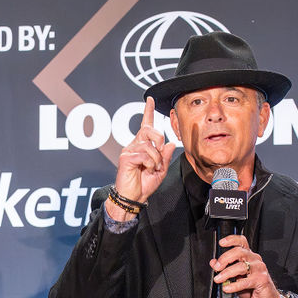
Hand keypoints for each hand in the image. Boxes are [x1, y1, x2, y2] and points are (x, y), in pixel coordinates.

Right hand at [109, 97, 175, 217]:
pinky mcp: (126, 157)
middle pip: (149, 130)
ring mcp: (128, 150)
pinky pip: (144, 154)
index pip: (146, 125)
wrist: (133, 197)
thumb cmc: (144, 184)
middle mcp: (134, 145)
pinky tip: (146, 170)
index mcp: (142, 146)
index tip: (150, 99)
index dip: (148, 111)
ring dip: (156, 159)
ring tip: (153, 168)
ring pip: (149, 145)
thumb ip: (165, 157)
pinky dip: (150, 163)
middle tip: (160, 153)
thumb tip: (171, 143)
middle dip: (159, 139)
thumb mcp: (160, 170)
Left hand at [212, 234, 283, 297]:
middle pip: (239, 252)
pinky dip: (234, 285)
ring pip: (241, 266)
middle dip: (225, 258)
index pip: (241, 242)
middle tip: (217, 267)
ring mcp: (259, 268)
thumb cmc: (252, 286)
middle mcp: (254, 259)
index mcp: (248, 256)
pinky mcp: (261, 279)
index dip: (231, 240)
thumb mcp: (235, 277)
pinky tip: (227, 288)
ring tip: (219, 279)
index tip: (221, 243)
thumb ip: (225, 268)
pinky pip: (245, 281)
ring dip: (227, 273)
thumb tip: (213, 262)